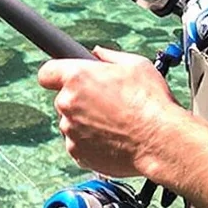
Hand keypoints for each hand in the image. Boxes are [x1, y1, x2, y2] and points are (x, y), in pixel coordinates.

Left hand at [37, 48, 183, 180]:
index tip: (64, 78)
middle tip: (107, 102)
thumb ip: (109, 56)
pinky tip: (113, 138)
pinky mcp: (77, 153)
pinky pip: (78, 143)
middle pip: (63, 99)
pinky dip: (91, 141)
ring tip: (115, 123)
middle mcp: (68, 104)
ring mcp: (70, 131)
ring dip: (86, 122)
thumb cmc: (151, 103)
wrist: (160, 142)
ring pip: (71, 122)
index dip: (57, 74)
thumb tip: (98, 53)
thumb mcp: (135, 65)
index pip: (47, 72)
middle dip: (80, 100)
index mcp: (77, 77)